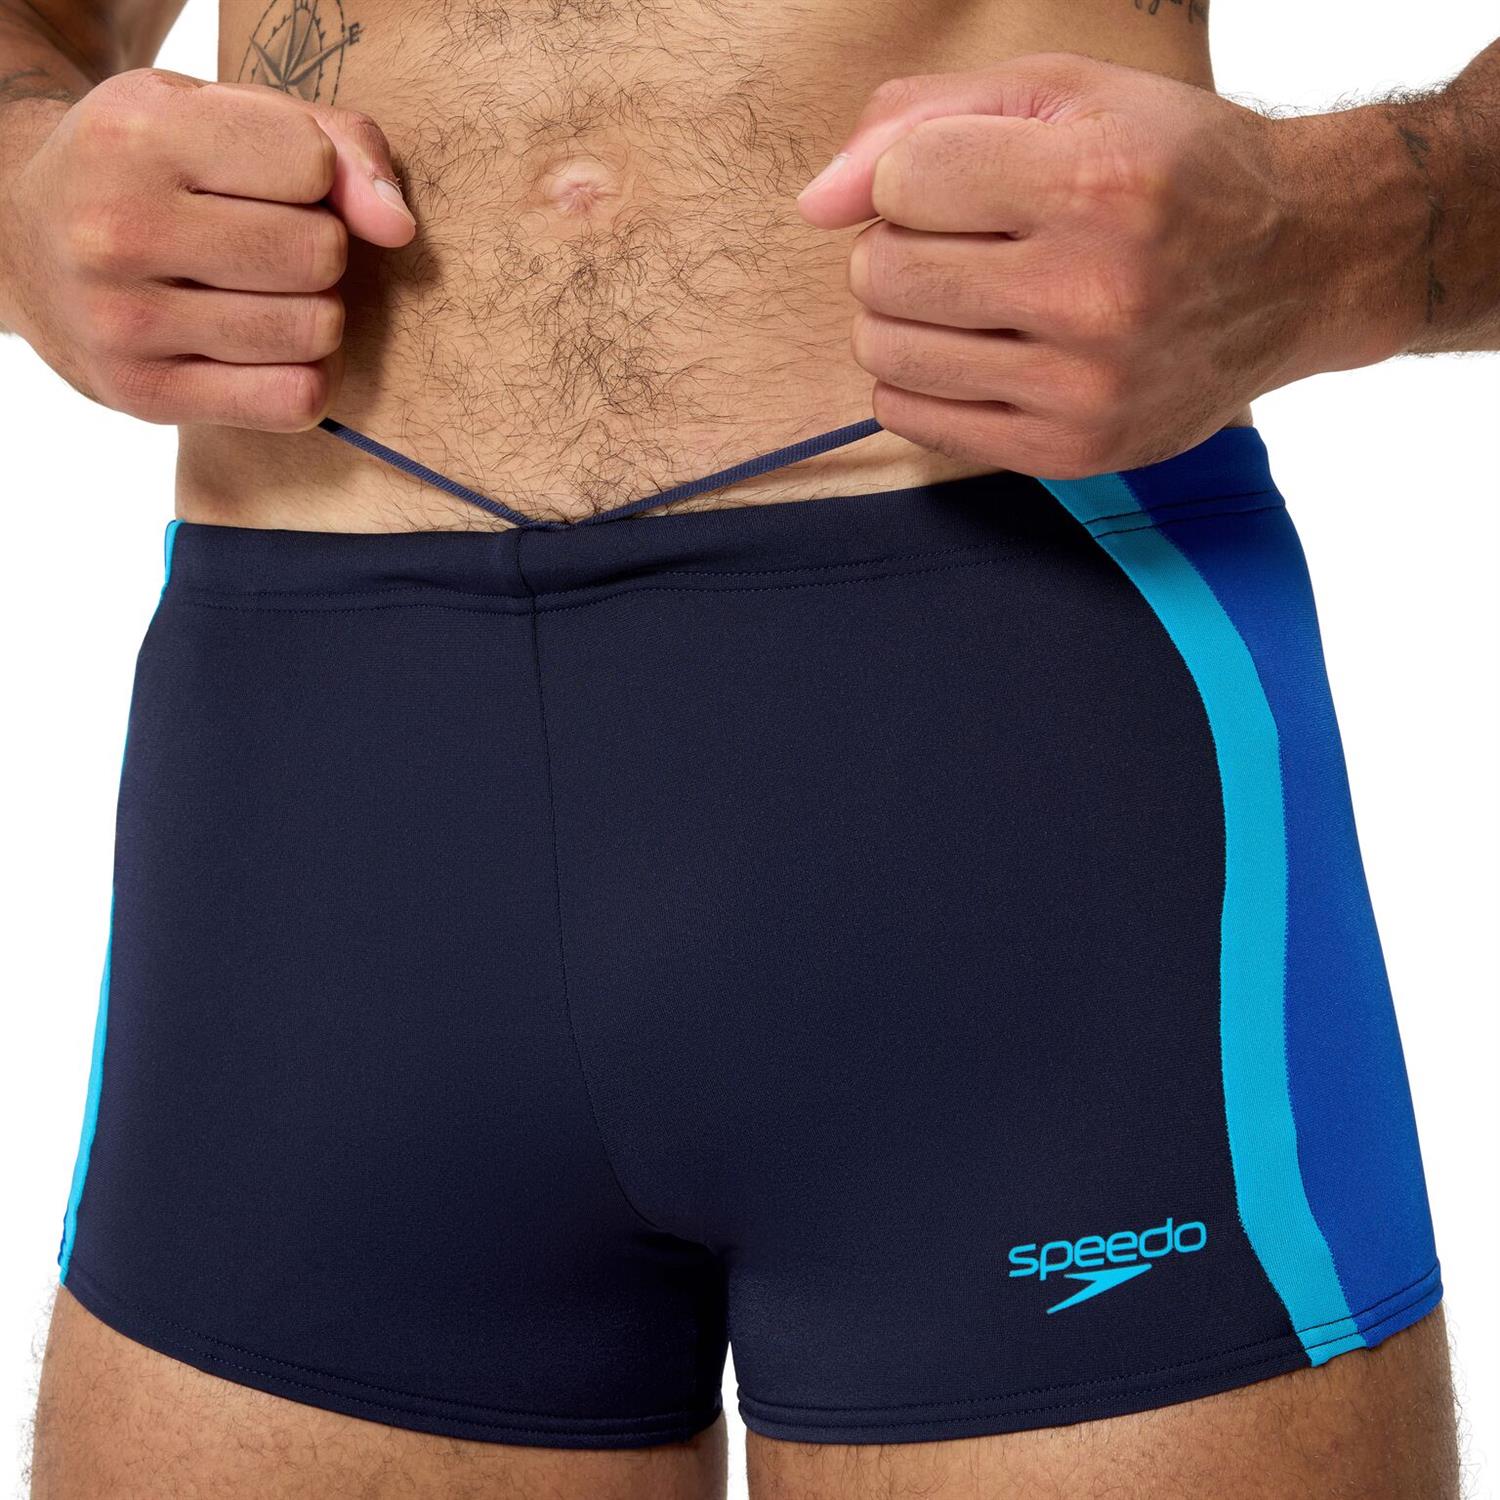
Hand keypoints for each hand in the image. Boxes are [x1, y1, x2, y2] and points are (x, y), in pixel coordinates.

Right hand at [0, 69, 415, 429]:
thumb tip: (398, 228)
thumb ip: (338, 144)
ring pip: (314, 330)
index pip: (310, 163)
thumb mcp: (228, 116)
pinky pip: (293, 400)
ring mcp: (122, 319)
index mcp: (138, 133)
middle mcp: (117, 227)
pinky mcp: (143, 394)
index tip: (272, 181)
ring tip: (261, 293)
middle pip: (320, 253)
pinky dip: (303, 376)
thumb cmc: (158, 170)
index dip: (316, 176)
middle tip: (269, 245)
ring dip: (314, 314)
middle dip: (319, 249)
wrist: (23, 237)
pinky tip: (263, 349)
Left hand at [798, 54, 1363, 478]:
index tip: (968, 180)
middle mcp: (1094, 295)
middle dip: (899, 244)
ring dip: (901, 315)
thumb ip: (924, 117)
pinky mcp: (1070, 451)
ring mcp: (1082, 388)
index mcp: (1098, 184)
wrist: (1298, 267)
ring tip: (968, 294)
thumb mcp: (1067, 96)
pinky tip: (974, 349)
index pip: (903, 182)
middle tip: (965, 240)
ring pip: (887, 352)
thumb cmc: (1172, 168)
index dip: (914, 174)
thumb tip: (813, 202)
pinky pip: (913, 419)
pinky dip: (919, 379)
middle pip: (882, 272)